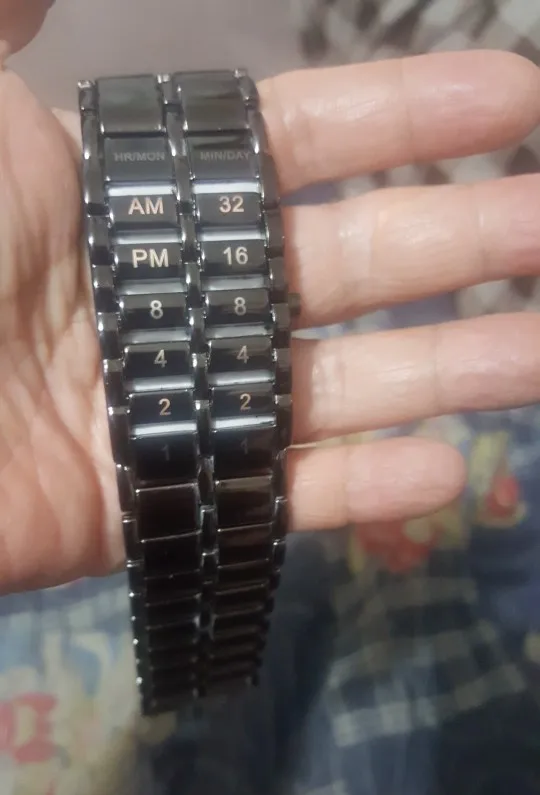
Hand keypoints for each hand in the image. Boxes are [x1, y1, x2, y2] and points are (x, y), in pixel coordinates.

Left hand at [1, 13, 539, 593]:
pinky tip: (455, 471)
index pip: (298, 149)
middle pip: (348, 266)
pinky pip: (277, 503)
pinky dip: (365, 492)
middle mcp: (170, 302)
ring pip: (338, 388)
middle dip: (468, 239)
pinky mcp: (150, 511)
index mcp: (136, 200)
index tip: (516, 95)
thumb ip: (10, 9)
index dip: (407, 117)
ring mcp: (168, 412)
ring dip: (454, 368)